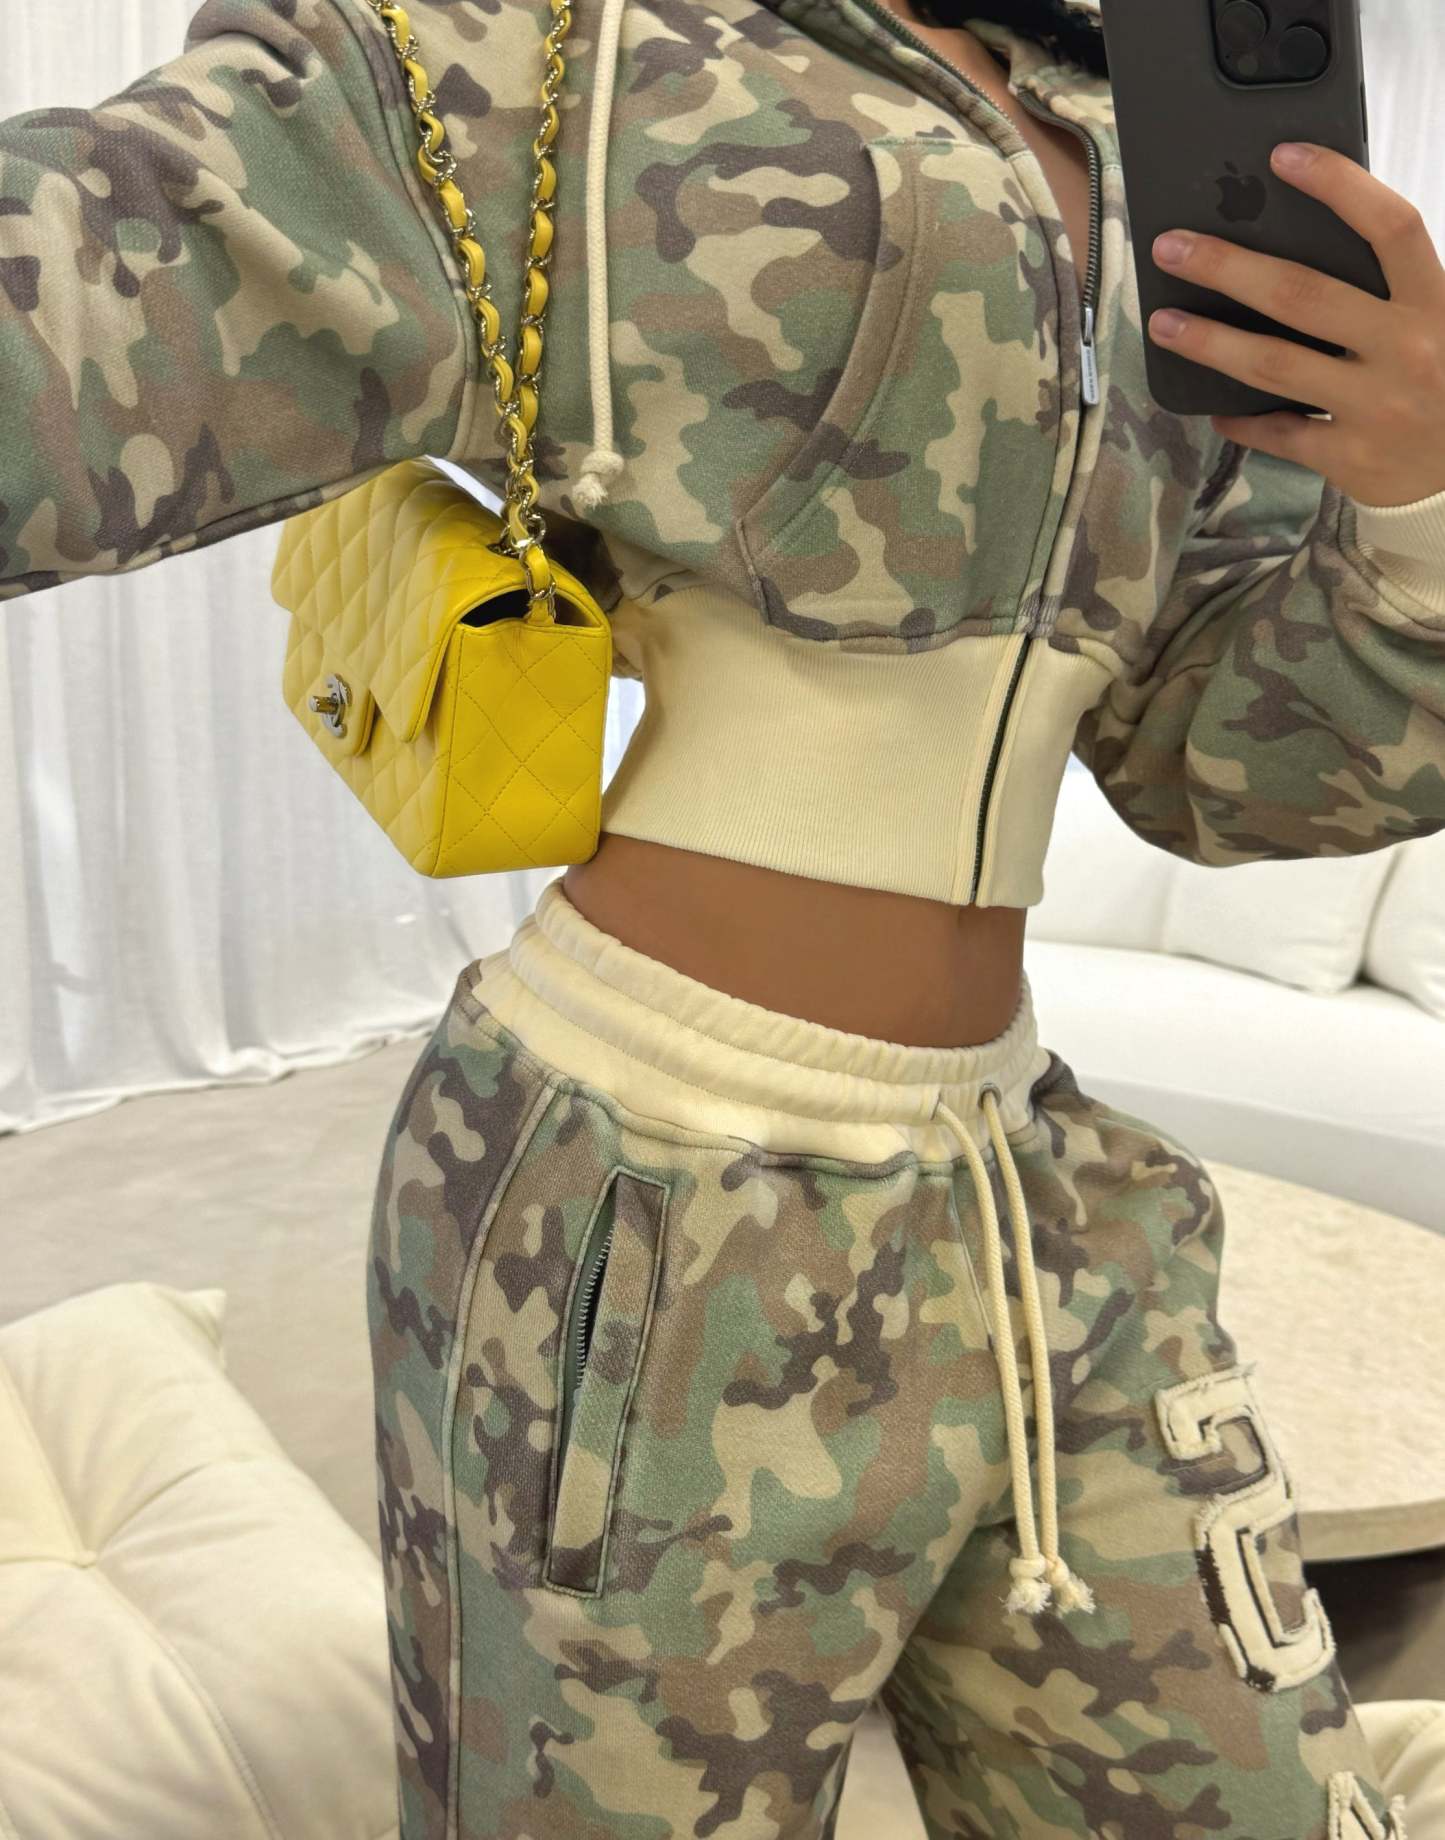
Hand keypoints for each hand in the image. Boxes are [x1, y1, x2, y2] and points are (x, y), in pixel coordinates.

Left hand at [1146, 141, 1444, 508]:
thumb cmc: (1441, 381)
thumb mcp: (1435, 323)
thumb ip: (1386, 291)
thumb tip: (1295, 243)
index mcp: (1435, 302)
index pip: (1390, 227)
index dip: (1338, 185)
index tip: (1282, 156)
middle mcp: (1408, 349)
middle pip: (1302, 295)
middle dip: (1228, 267)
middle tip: (1170, 248)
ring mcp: (1376, 406)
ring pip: (1275, 365)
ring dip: (1211, 341)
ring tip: (1164, 323)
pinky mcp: (1350, 458)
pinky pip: (1278, 433)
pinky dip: (1240, 419)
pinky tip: (1213, 406)